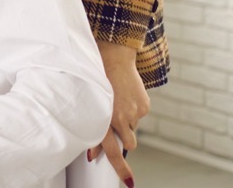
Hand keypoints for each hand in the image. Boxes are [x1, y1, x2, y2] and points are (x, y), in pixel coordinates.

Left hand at [88, 41, 148, 186]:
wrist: (112, 56)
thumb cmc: (95, 80)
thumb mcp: (89, 102)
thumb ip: (93, 128)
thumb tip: (93, 153)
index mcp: (102, 117)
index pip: (112, 149)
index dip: (120, 167)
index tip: (129, 182)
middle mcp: (119, 117)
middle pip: (129, 143)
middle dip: (124, 139)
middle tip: (118, 126)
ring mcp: (134, 112)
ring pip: (133, 129)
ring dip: (127, 123)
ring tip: (117, 104)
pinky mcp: (144, 106)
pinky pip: (139, 117)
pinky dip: (133, 110)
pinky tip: (125, 96)